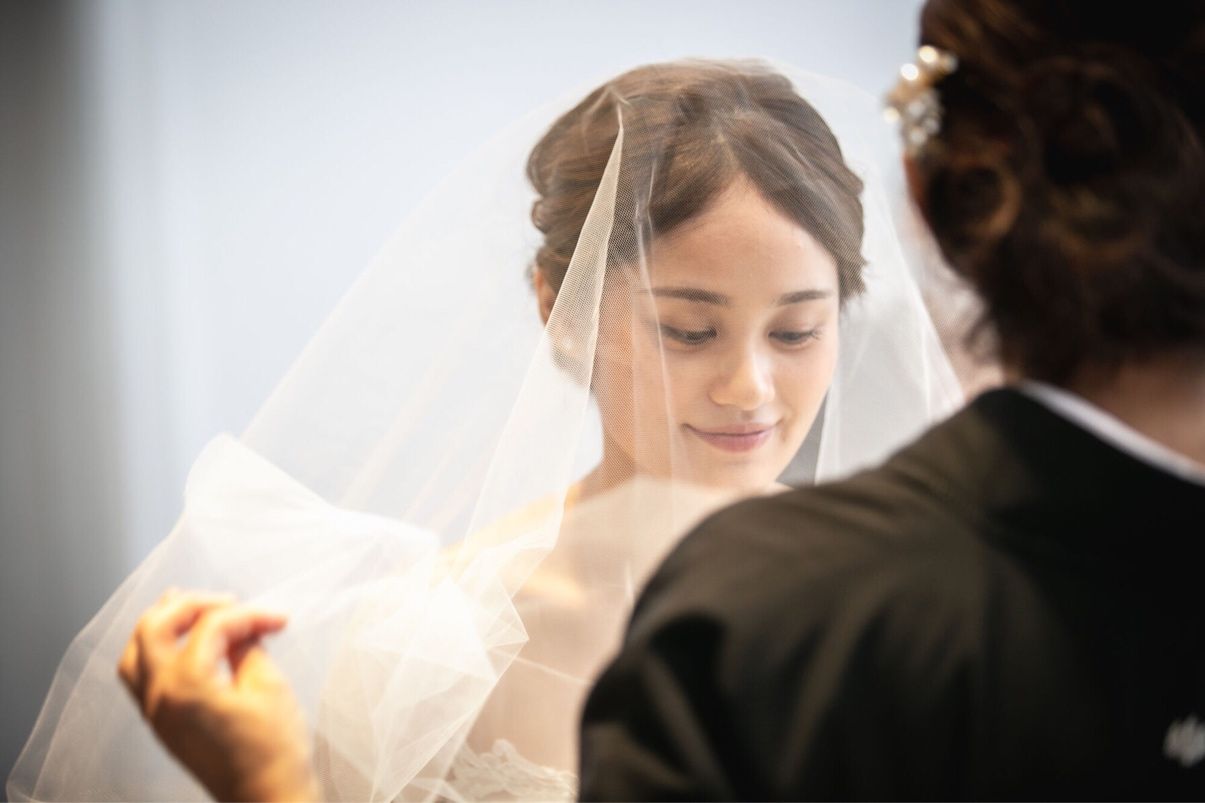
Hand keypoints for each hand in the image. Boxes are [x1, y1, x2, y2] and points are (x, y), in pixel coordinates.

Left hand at [118, 589, 319, 801]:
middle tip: (228, 602)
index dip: (248, 615)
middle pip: (153, 628)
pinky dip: (155, 651)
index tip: (278, 619)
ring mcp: (154, 713)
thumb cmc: (275, 749)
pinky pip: (140, 677)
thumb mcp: (270, 687)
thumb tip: (242, 627)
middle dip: (191, 605)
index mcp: (188, 686)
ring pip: (135, 652)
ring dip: (162, 625)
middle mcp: (160, 697)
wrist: (267, 799)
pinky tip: (182, 644)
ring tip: (193, 612)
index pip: (211, 627)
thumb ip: (248, 647)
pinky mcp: (161, 724)